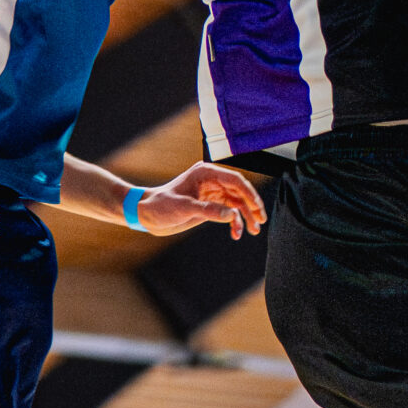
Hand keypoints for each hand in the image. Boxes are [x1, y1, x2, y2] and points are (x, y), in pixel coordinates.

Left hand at [138, 165, 266, 239]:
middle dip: (251, 206)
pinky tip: (236, 234)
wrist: (146, 214)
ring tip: (253, 231)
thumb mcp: (184, 207)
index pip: (234, 180)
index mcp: (206, 174)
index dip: (248, 193)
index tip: (257, 207)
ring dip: (246, 216)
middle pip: (239, 191)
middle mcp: (212, 182)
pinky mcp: (209, 206)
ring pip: (236, 203)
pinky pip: (228, 213)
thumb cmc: (160, 205)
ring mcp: (212, 194)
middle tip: (260, 221)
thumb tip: (232, 214)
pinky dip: (234, 223)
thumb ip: (208, 210)